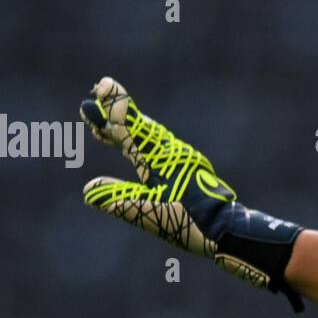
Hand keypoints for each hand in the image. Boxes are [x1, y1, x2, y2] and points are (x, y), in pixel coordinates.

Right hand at [79, 76, 305, 309]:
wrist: (228, 230)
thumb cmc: (190, 224)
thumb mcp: (149, 214)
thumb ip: (119, 199)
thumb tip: (89, 190)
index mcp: (159, 159)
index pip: (131, 127)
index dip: (113, 109)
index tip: (100, 87)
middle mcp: (171, 153)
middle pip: (139, 125)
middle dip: (117, 112)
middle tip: (96, 95)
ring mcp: (181, 159)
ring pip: (149, 135)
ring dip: (127, 127)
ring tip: (105, 126)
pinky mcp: (188, 168)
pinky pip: (158, 147)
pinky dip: (142, 143)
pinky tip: (136, 150)